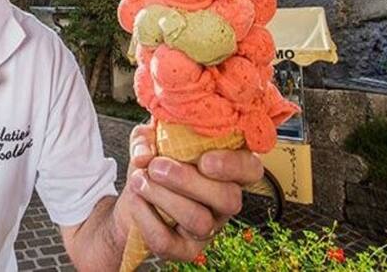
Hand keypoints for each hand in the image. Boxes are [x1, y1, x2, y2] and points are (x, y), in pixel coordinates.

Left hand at [114, 121, 263, 261]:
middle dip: (187, 181)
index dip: (234, 166)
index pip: (251, 169)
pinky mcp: (185, 249)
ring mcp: (209, 227)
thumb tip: (144, 156)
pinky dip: (146, 218)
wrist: (135, 194)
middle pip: (228, 199)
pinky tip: (136, 198)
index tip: (205, 161)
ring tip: (140, 180)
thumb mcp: (149, 138)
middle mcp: (225, 200)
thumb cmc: (153, 161)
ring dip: (162, 197)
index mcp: (226, 167)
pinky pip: (168, 242)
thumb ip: (146, 137)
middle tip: (156, 167)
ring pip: (199, 221)